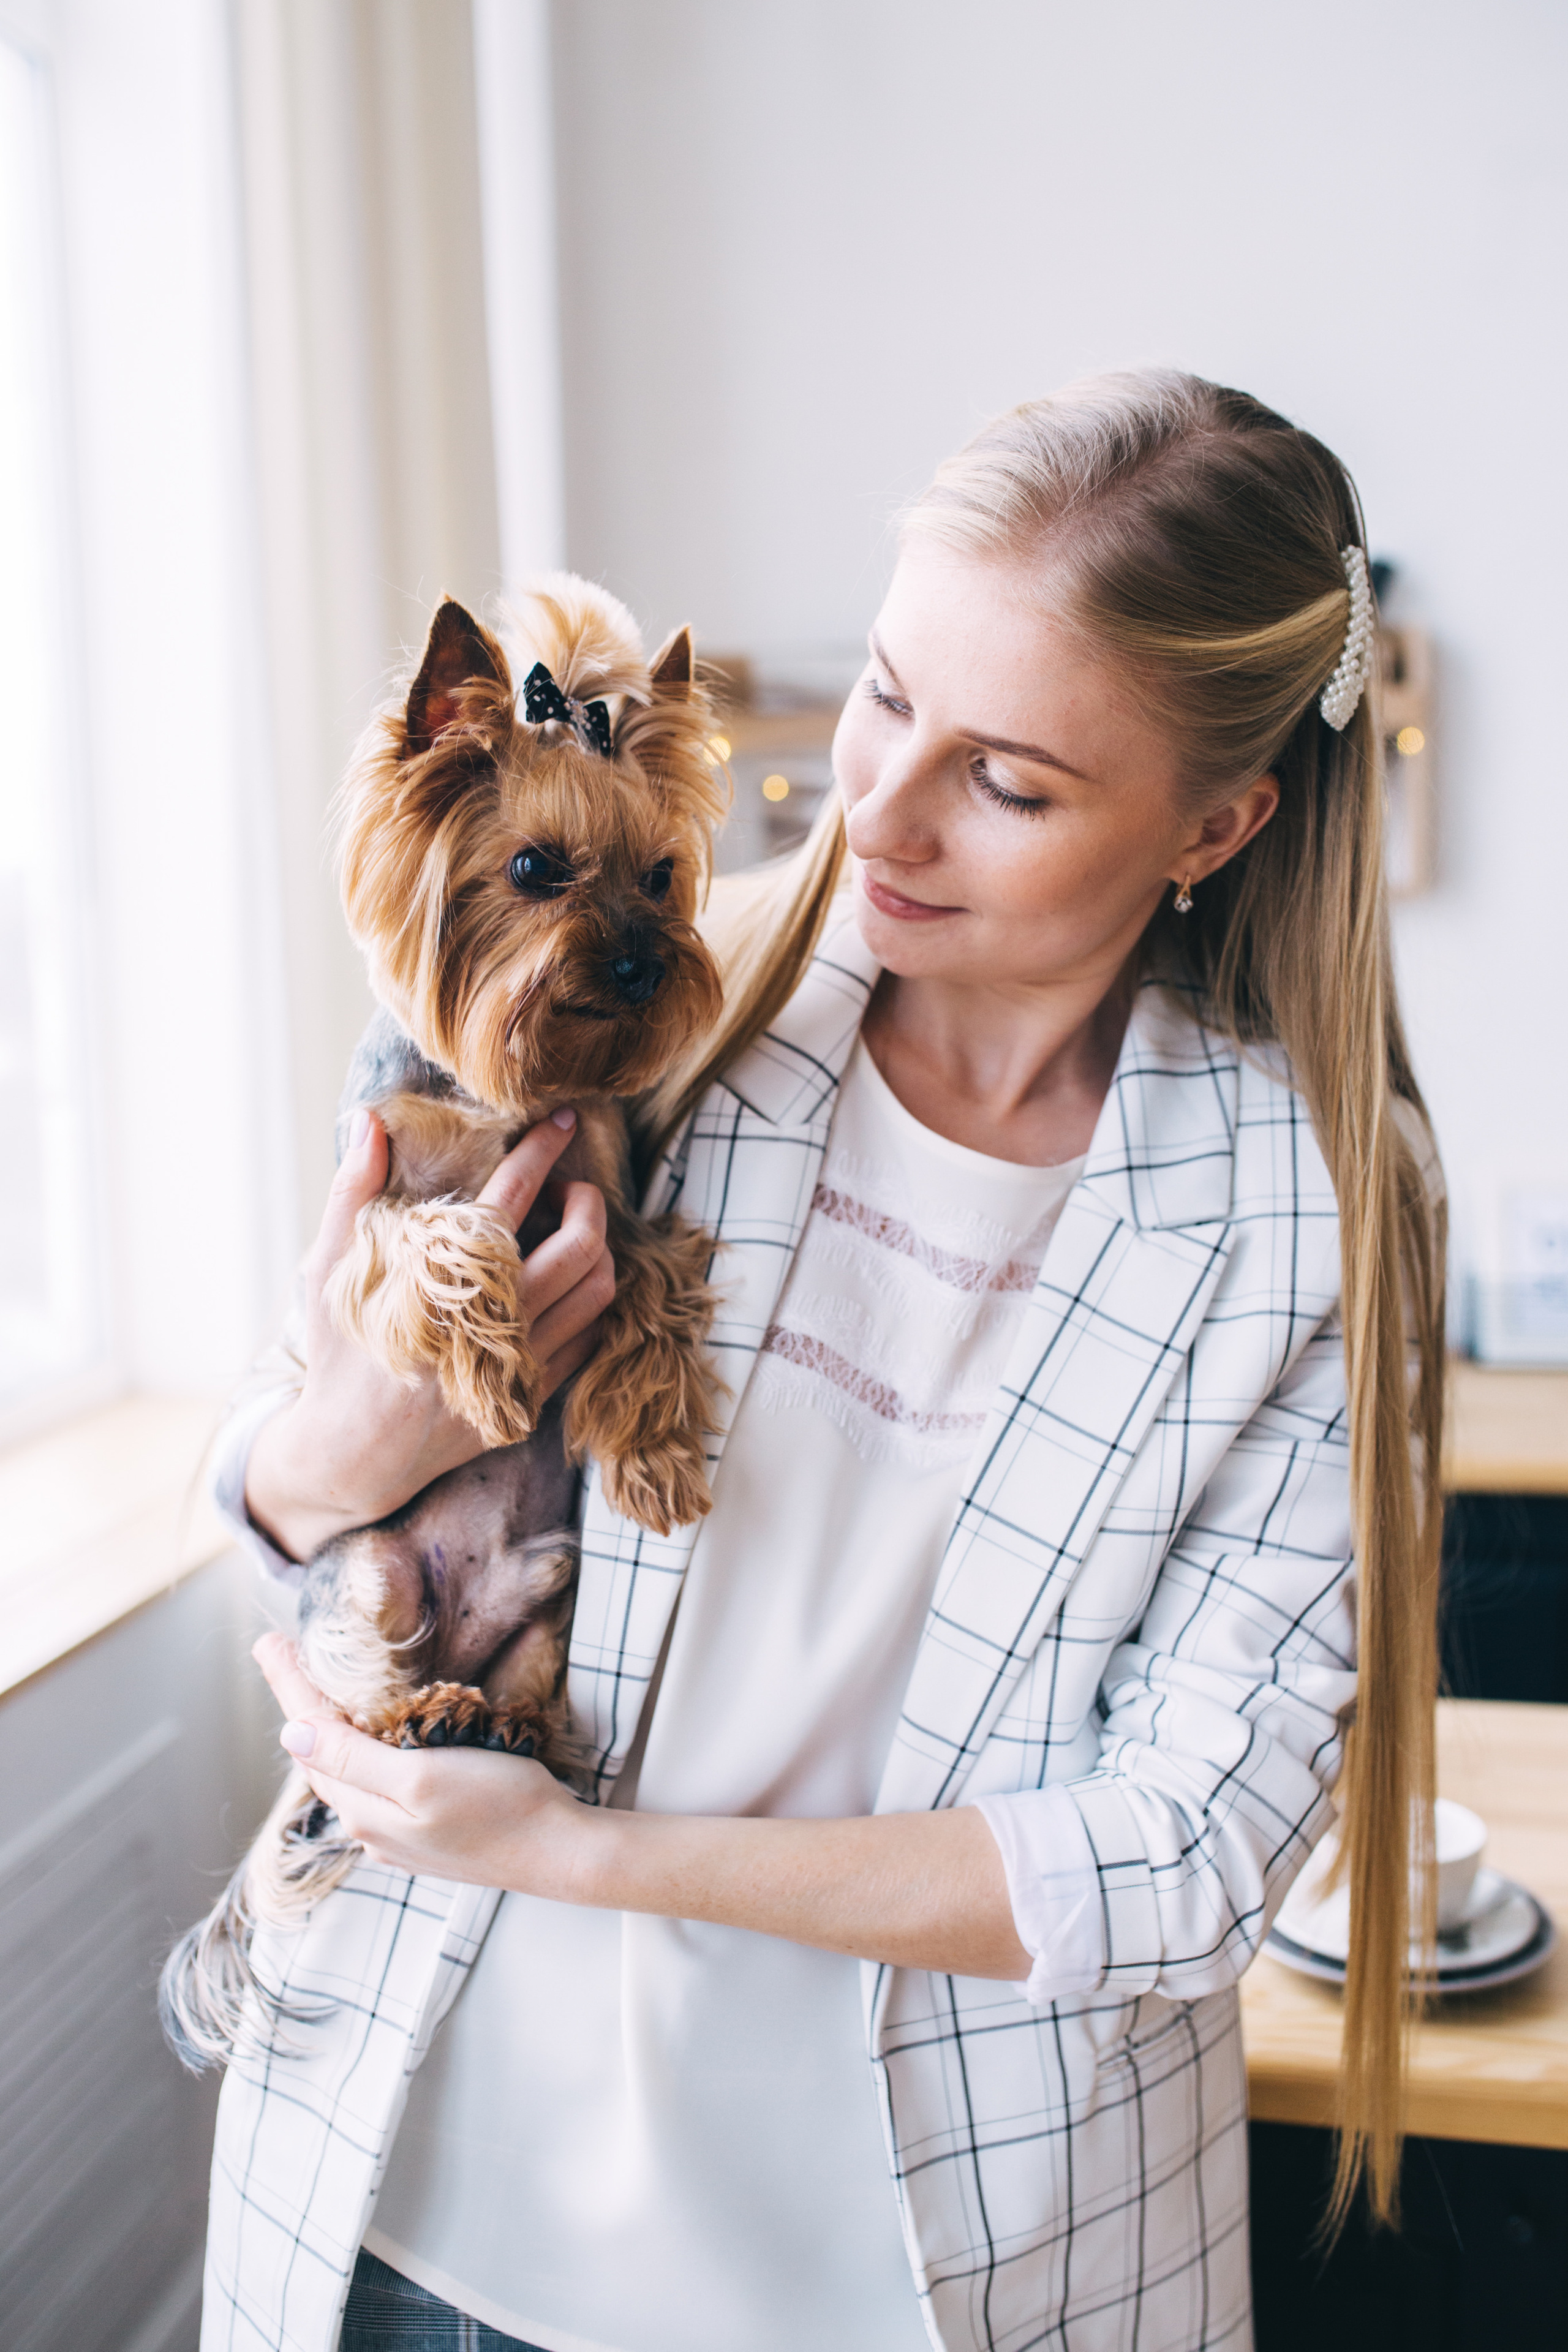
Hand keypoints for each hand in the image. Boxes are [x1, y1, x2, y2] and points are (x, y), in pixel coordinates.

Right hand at [246, 1108, 615, 1558]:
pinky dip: (592, 1304)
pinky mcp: (533, 1398)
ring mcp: (519, 1365)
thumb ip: (352, 1192)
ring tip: (576, 1233)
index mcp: (443, 1280)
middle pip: (579, 1247)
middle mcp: (492, 1323)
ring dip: (600, 1251)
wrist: (351, 1453)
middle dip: (589, 1202)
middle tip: (572, 1187)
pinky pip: (591, 1341)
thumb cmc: (340, 1354)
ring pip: (597, 1294)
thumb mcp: (331, 1271)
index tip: (564, 1121)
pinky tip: (570, 1285)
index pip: (510, 1198)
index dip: (542, 1152)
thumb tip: (365, 1121)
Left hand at [254, 1634, 592, 1893]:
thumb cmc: (500, 1807)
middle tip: (282, 1654)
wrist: (557, 1853)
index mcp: (364, 1808)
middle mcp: (371, 1826)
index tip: (269, 1642)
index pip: (310, 1736)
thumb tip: (293, 1734)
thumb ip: (355, 1760)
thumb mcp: (422, 1777)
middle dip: (300, 1703)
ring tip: (313, 1691)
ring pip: (346, 1772)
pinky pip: (374, 1785)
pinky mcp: (425, 1831)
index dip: (289, 1685)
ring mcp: (397, 1833)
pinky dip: (359, 1750)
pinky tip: (367, 1738)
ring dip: (327, 1728)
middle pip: (321, 1755)